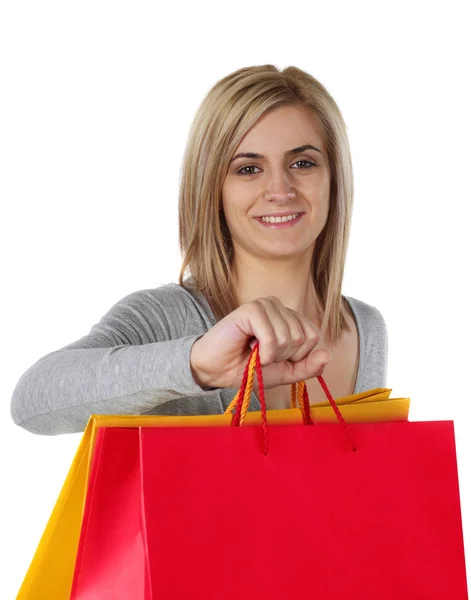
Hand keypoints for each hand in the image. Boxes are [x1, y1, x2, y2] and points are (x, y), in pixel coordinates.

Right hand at [190, 296, 331, 390]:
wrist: (216, 372)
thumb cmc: (247, 368)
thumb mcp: (284, 373)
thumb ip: (307, 366)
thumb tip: (328, 355)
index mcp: (288, 317)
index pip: (313, 336)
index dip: (296, 356)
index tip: (274, 358)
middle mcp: (278, 307)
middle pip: (301, 337)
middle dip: (282, 356)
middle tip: (261, 355)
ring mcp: (264, 305)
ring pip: (287, 337)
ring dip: (270, 355)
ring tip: (253, 352)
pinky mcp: (250, 310)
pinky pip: (272, 337)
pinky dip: (263, 353)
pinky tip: (249, 350)